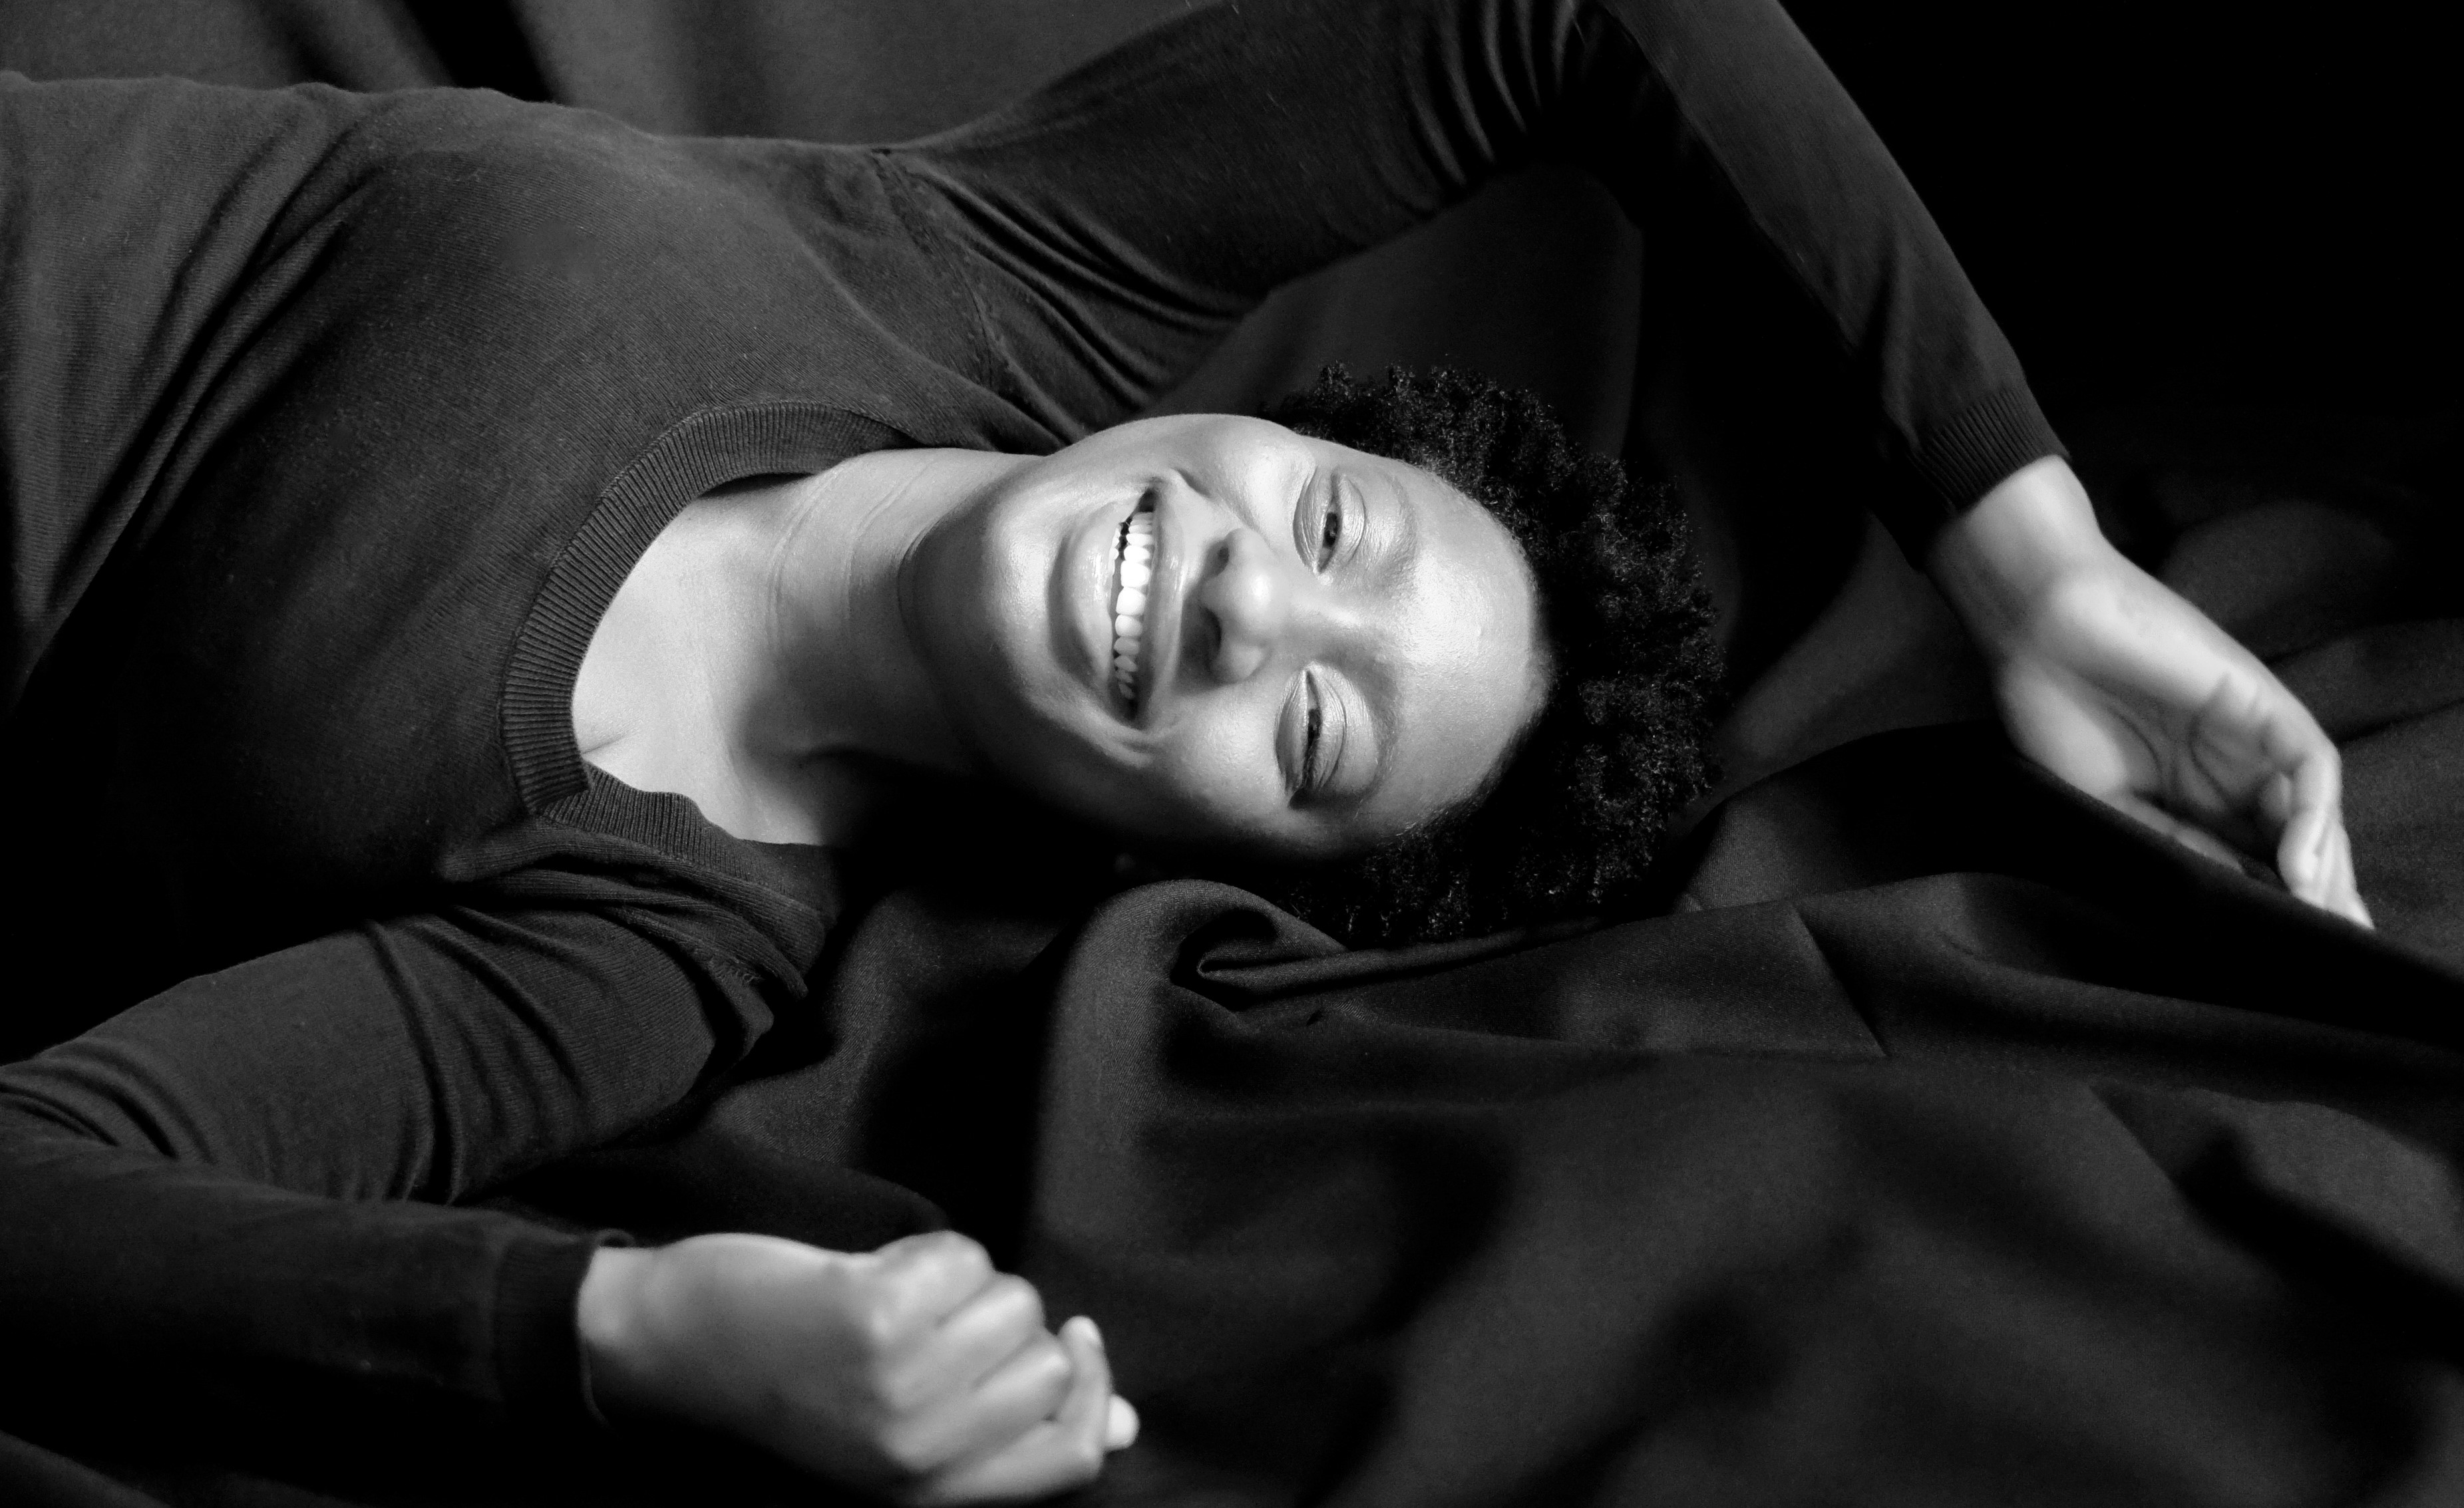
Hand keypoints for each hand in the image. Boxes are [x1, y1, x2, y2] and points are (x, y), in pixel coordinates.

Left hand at [577, 1231, 1137, 1502]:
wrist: (669, 1353)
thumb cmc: (793, 1391)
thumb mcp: (902, 1439)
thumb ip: (1012, 1435)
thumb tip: (1129, 1421)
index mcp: (932, 1495)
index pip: (1070, 1459)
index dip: (1095, 1395)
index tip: (1076, 1341)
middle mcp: (921, 1453)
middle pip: (1050, 1367)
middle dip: (1012, 1326)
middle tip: (942, 1323)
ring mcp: (899, 1385)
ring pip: (1012, 1301)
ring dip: (966, 1283)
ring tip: (895, 1298)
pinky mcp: (872, 1314)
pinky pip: (961, 1256)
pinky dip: (926, 1251)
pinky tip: (870, 1272)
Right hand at [1929, 457, 2369, 925]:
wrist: (2034, 626)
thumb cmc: (2050, 708)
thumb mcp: (2104, 807)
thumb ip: (2168, 848)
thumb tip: (2230, 903)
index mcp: (2193, 795)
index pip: (2252, 862)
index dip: (2274, 912)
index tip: (2285, 966)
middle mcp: (2234, 769)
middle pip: (2299, 843)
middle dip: (2318, 902)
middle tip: (2323, 957)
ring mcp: (2252, 736)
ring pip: (2317, 811)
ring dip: (2326, 870)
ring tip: (2321, 924)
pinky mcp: (2262, 703)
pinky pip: (2312, 765)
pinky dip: (2316, 818)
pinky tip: (2300, 867)